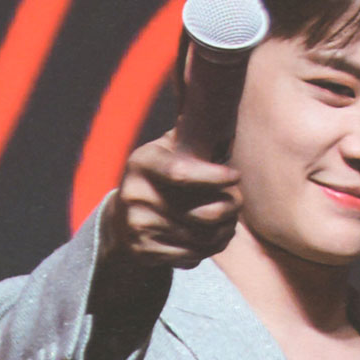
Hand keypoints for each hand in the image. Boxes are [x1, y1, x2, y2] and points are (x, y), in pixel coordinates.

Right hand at [100, 130, 241, 269]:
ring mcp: (139, 226)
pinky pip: (192, 256)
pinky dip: (209, 249)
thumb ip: (191, 136)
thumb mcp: (166, 150)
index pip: (182, 173)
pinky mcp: (145, 252)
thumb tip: (220, 104)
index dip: (214, 177)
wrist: (121, 221)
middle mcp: (136, 195)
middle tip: (238, 201)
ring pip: (202, 238)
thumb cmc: (158, 178)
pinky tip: (212, 238)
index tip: (236, 176)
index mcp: (142, 163)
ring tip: (230, 221)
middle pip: (201, 213)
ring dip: (225, 231)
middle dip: (229, 208)